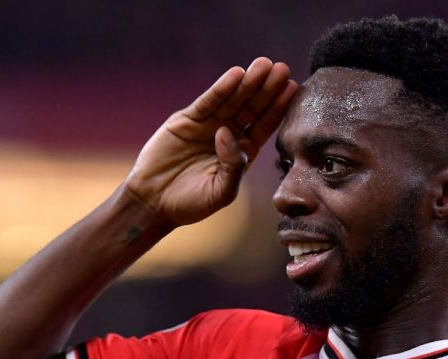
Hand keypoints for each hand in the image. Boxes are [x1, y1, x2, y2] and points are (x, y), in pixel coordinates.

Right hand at [125, 57, 297, 225]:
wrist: (154, 203)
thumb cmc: (191, 204)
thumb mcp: (221, 192)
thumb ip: (232, 166)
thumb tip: (227, 132)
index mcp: (242, 153)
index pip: (265, 125)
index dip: (278, 107)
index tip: (293, 88)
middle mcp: (228, 135)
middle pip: (252, 108)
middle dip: (267, 89)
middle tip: (282, 69)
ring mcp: (208, 125)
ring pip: (232, 100)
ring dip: (248, 82)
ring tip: (263, 65)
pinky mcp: (187, 120)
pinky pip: (208, 101)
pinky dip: (221, 88)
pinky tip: (236, 74)